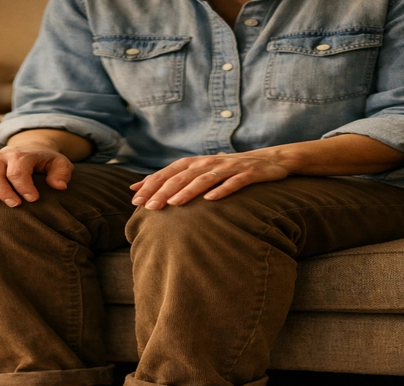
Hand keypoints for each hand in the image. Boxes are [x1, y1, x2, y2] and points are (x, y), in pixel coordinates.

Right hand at [0, 144, 73, 206]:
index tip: (33, 199)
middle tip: (15, 205)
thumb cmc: (43, 163)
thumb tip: (59, 186)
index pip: (17, 171)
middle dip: (3, 192)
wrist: (25, 150)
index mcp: (19, 156)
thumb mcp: (59, 163)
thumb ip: (62, 173)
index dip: (24, 187)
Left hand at [129, 152, 289, 209]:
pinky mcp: (248, 173)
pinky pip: (234, 182)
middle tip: (150, 207)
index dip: (152, 185)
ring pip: (205, 179)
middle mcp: (209, 162)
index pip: (168, 173)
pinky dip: (222, 190)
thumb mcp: (197, 172)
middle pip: (182, 176)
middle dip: (165, 191)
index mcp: (195, 163)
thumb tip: (135, 188)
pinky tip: (211, 200)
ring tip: (174, 204)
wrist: (268, 161)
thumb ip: (168, 179)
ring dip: (188, 191)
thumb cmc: (226, 170)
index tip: (136, 201)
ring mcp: (229, 167)